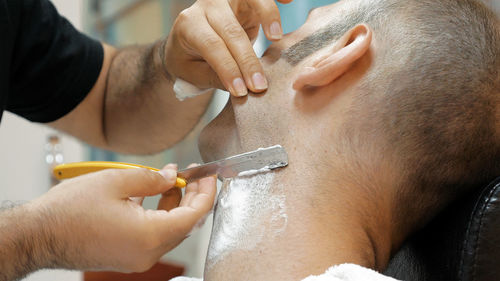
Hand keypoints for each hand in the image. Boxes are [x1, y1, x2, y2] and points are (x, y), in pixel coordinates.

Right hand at [31, 164, 215, 272]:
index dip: (206, 193)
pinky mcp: (127, 256)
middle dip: (192, 196)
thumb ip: (151, 179)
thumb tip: (171, 176)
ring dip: (175, 204)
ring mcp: (137, 258)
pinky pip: (153, 235)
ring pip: (170, 229)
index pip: (195, 215)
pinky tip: (152, 194)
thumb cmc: (70, 211)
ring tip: (172, 179)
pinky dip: (159, 214)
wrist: (38, 236)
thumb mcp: (116, 181)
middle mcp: (148, 253)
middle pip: (185, 224)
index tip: (210, 175)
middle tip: (192, 174)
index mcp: (150, 236)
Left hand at [165, 0, 292, 96]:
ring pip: (249, 0)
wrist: (188, 38)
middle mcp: (207, 6)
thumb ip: (215, 78)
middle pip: (231, 30)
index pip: (212, 46)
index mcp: (190, 25)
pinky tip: (288, 0)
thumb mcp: (193, 73)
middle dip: (248, 60)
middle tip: (260, 85)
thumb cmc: (189, 59)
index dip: (228, 69)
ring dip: (267, 16)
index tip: (242, 91)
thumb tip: (242, 89)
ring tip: (276, 38)